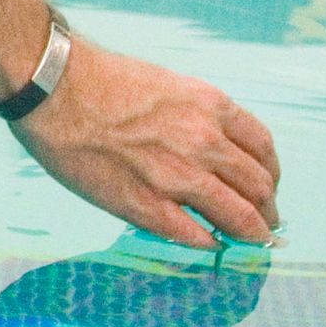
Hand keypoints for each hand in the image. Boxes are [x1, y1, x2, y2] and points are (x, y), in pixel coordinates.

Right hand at [17, 38, 278, 248]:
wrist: (55, 88)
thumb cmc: (102, 81)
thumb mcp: (168, 84)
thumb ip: (195, 116)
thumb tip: (212, 148)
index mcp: (210, 106)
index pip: (263, 149)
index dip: (270, 173)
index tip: (266, 186)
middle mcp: (204, 142)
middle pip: (258, 187)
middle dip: (267, 210)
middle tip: (265, 222)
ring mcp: (177, 176)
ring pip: (238, 217)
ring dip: (250, 234)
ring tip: (250, 242)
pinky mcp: (147, 204)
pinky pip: (195, 235)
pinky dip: (209, 244)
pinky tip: (209, 245)